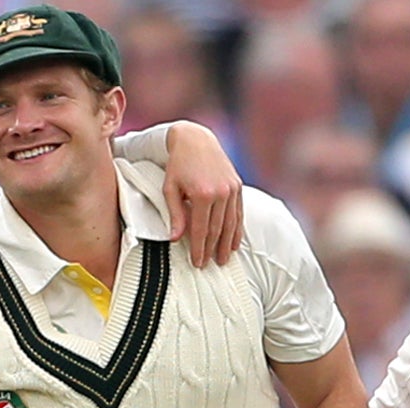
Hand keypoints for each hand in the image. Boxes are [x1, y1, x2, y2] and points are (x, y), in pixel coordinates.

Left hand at [163, 121, 242, 267]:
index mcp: (202, 195)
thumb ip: (175, 214)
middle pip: (217, 230)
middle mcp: (220, 193)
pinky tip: (235, 243)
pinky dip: (238, 229)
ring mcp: (232, 189)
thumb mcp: (170, 188)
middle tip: (209, 265)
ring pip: (231, 223)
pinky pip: (239, 213)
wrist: (196, 140)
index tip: (197, 263)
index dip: (199, 249)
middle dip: (212, 250)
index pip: (201, 230)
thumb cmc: (178, 165)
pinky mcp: (237, 186)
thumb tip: (176, 239)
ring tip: (223, 260)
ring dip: (227, 244)